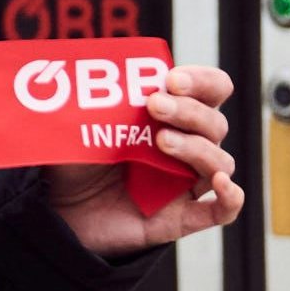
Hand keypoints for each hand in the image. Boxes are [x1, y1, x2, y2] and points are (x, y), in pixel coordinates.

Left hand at [47, 63, 246, 255]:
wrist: (58, 211)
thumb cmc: (76, 161)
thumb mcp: (81, 128)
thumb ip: (95, 102)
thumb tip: (85, 73)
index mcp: (173, 116)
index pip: (210, 90)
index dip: (201, 81)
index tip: (172, 79)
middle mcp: (188, 146)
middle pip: (215, 123)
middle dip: (189, 110)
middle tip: (154, 104)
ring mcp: (187, 183)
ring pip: (220, 161)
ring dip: (198, 147)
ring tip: (161, 141)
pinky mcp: (182, 217)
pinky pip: (222, 210)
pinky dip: (231, 196)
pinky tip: (220, 183)